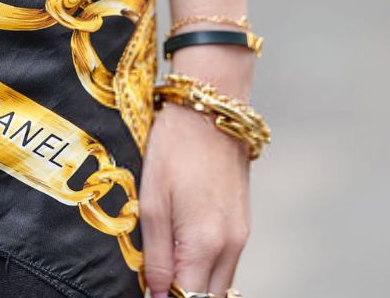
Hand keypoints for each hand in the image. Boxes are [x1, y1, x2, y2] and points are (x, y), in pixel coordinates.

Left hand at [140, 52, 252, 296]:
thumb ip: (156, 257)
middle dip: (181, 296)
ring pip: (219, 283)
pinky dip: (205, 268)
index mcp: (205, 245)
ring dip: (193, 284)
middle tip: (152, 284)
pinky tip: (182, 254)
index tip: (147, 292)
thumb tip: (157, 296)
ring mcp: (241, 235)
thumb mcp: (152, 204)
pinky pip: (226, 263)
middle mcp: (231, 246)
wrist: (209, 110)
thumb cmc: (174, 150)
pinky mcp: (243, 223)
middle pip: (208, 297)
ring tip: (164, 270)